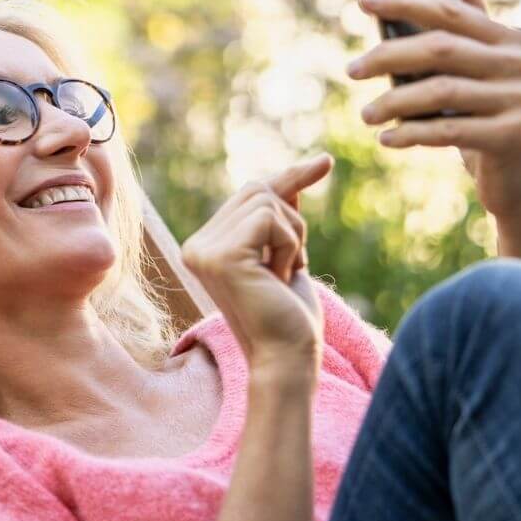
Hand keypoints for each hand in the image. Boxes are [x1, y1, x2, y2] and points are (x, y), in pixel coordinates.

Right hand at [181, 154, 332, 371]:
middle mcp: (195, 245)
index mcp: (204, 246)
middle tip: (293, 265)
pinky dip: (291, 244)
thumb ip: (282, 217)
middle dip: (292, 221)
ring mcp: (204, 250)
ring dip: (293, 236)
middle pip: (257, 190)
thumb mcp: (287, 254)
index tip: (325, 162)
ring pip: (266, 201)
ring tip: (284, 275)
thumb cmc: (289, 315)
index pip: (249, 194)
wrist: (287, 358)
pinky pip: (271, 219)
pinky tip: (281, 277)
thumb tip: (301, 170)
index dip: (288, 179)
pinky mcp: (222, 256)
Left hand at [347, 0, 520, 267]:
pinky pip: (447, 130)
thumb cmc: (488, 117)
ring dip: (394, 102)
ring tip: (365, 114)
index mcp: (512, 38)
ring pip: (440, 90)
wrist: (520, 181)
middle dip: (388, 55)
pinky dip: (411, 133)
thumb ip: (472, 28)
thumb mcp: (484, 71)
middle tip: (351, 70)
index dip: (404, 2)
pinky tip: (386, 140)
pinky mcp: (511, 136)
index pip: (449, 10)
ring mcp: (520, 99)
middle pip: (440, 47)